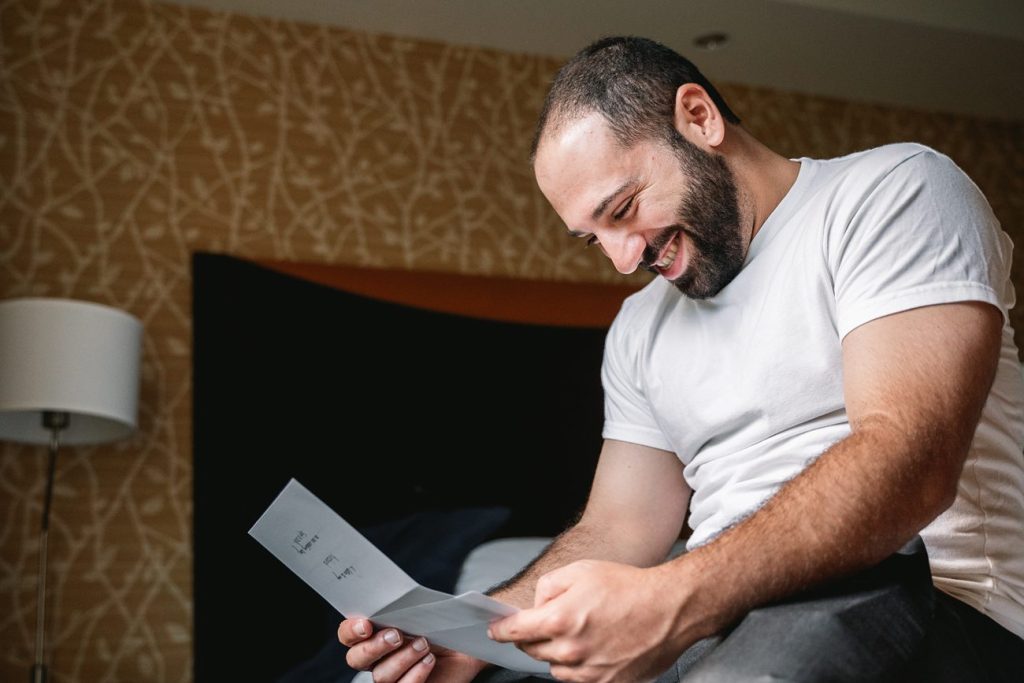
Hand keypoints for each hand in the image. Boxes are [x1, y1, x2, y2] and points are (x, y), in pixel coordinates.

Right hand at [338, 618, 487, 682]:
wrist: (466, 645)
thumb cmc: (440, 624)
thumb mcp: (423, 610)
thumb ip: (405, 605)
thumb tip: (397, 597)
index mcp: (372, 634)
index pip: (348, 635)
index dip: (351, 630)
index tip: (366, 624)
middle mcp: (376, 659)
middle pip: (356, 659)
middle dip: (374, 647)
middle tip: (397, 635)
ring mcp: (391, 677)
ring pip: (381, 676)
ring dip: (402, 659)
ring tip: (423, 644)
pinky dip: (415, 675)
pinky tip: (429, 661)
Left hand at [488, 560, 690, 682]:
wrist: (669, 608)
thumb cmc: (627, 586)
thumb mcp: (580, 571)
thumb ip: (547, 587)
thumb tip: (536, 607)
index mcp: (560, 620)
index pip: (516, 632)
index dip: (501, 630)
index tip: (495, 629)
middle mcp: (571, 650)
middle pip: (532, 651)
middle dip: (533, 637)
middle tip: (547, 623)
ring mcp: (589, 671)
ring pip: (554, 668)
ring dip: (556, 653)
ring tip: (579, 632)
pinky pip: (578, 679)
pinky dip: (577, 666)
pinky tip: (593, 647)